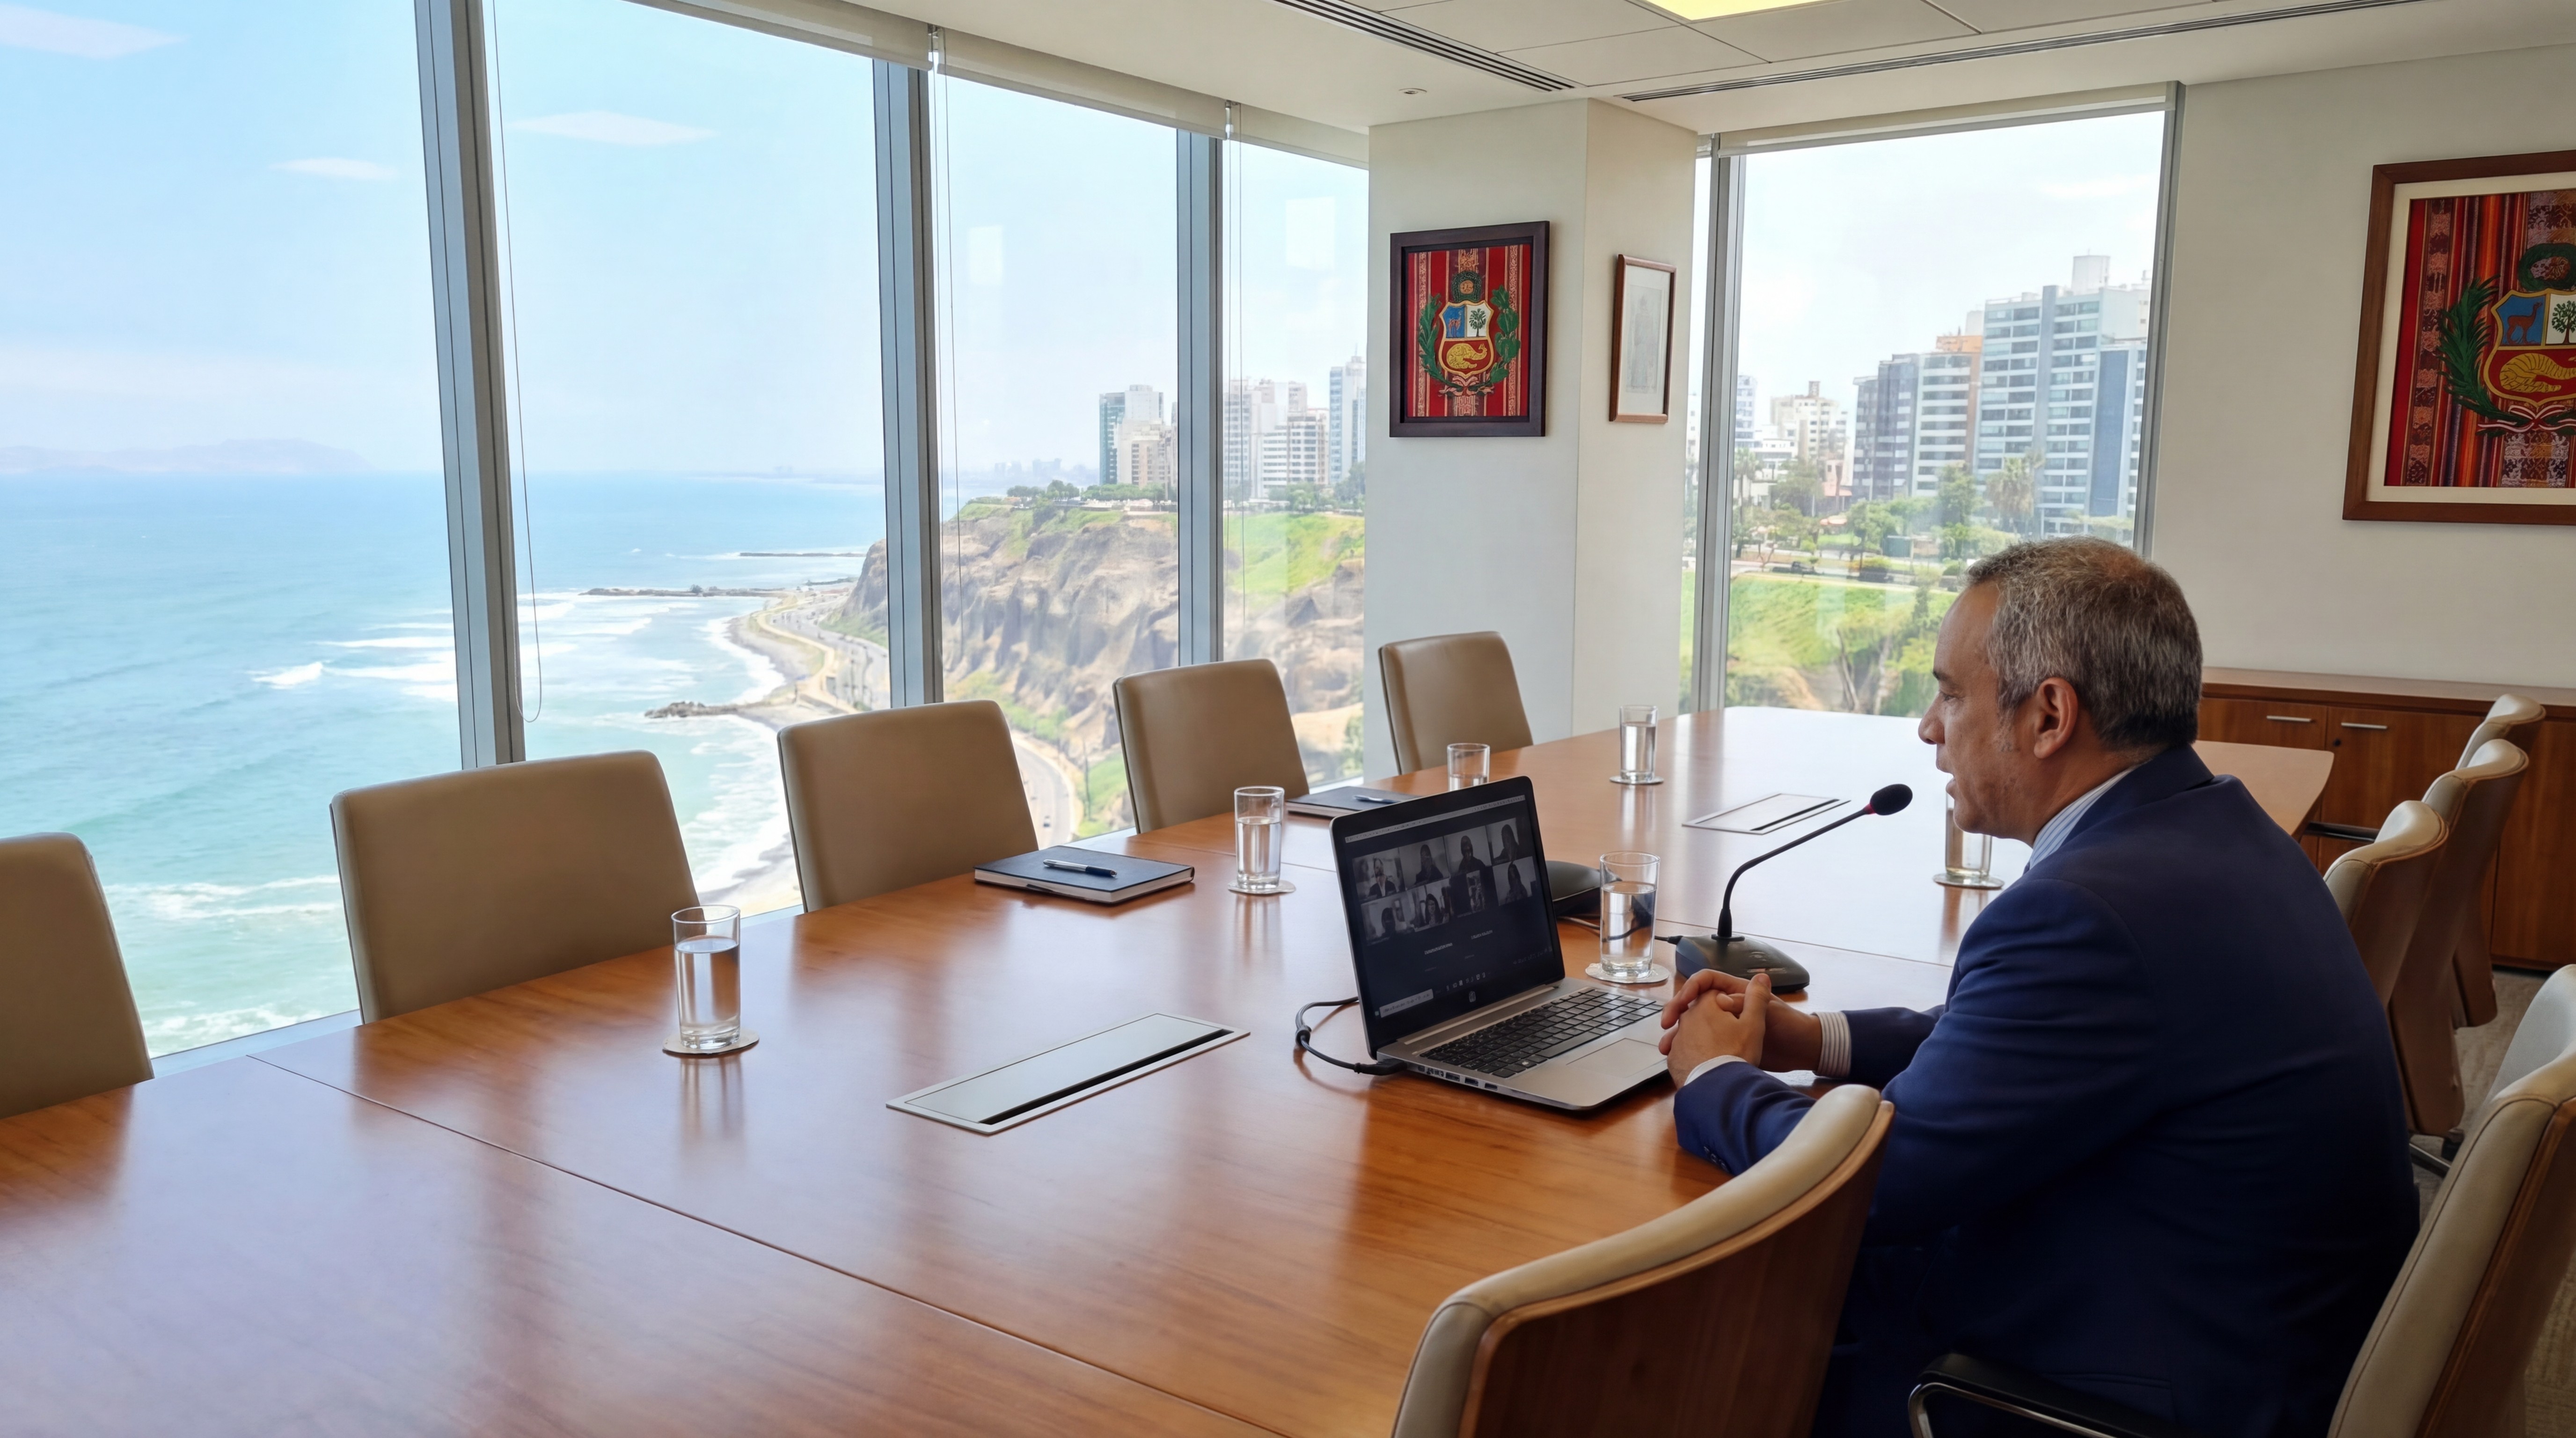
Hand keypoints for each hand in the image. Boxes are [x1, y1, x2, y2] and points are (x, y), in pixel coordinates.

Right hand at [1657, 968, 1822, 1074]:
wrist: (1801, 1050)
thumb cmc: (1788, 1025)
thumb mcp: (1767, 1011)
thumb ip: (1744, 1003)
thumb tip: (1719, 998)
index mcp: (1735, 992)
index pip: (1705, 982)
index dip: (1690, 989)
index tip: (1680, 1004)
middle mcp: (1727, 1006)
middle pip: (1693, 1002)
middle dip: (1677, 1012)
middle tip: (1666, 1025)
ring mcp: (1725, 1025)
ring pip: (1693, 1024)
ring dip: (1677, 1032)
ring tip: (1666, 1046)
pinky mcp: (1725, 1043)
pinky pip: (1701, 1042)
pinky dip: (1687, 1047)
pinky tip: (1677, 1056)